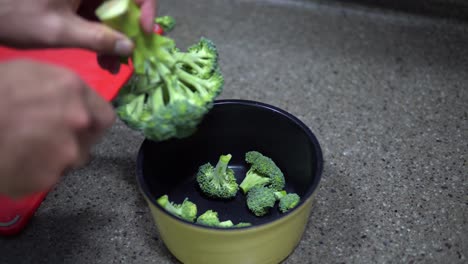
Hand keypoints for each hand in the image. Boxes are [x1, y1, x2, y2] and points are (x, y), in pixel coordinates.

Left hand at [0, 0, 155, 72]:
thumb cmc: (16, 15)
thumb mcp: (59, 31)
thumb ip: (98, 39)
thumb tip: (129, 48)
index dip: (146, 8)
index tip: (144, 33)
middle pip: (124, 2)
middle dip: (129, 32)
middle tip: (127, 59)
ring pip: (112, 12)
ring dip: (116, 38)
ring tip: (112, 66)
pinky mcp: (74, 0)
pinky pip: (97, 16)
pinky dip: (102, 36)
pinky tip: (102, 58)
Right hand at [0, 59, 114, 198]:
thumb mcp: (27, 73)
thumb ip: (60, 90)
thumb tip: (71, 102)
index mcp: (73, 89)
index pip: (104, 115)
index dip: (91, 123)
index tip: (80, 127)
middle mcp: (77, 120)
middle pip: (89, 141)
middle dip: (74, 142)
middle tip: (48, 139)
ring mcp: (65, 152)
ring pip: (70, 161)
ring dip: (54, 158)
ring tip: (24, 150)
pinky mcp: (47, 178)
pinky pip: (47, 178)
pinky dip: (34, 174)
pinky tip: (14, 163)